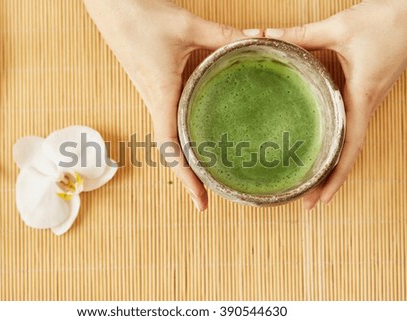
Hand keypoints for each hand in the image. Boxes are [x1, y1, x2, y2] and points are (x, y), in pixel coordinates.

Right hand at [83, 0, 259, 210]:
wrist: (111, 4)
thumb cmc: (140, 15)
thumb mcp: (188, 26)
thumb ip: (223, 37)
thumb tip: (257, 46)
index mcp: (161, 94)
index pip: (170, 147)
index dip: (185, 176)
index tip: (201, 200)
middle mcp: (155, 101)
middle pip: (172, 150)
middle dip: (189, 176)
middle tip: (212, 194)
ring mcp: (153, 95)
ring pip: (170, 136)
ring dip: (187, 158)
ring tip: (210, 172)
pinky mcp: (155, 86)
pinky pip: (169, 118)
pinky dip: (183, 135)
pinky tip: (200, 133)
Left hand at [265, 0, 406, 208]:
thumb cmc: (386, 20)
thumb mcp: (338, 28)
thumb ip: (298, 35)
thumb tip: (260, 36)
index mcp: (361, 97)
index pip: (350, 147)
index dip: (335, 177)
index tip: (319, 200)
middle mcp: (366, 107)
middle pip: (348, 154)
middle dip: (330, 182)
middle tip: (306, 203)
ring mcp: (367, 103)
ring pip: (350, 144)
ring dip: (333, 167)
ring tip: (311, 186)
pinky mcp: (364, 94)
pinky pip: (350, 127)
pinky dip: (337, 146)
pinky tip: (320, 149)